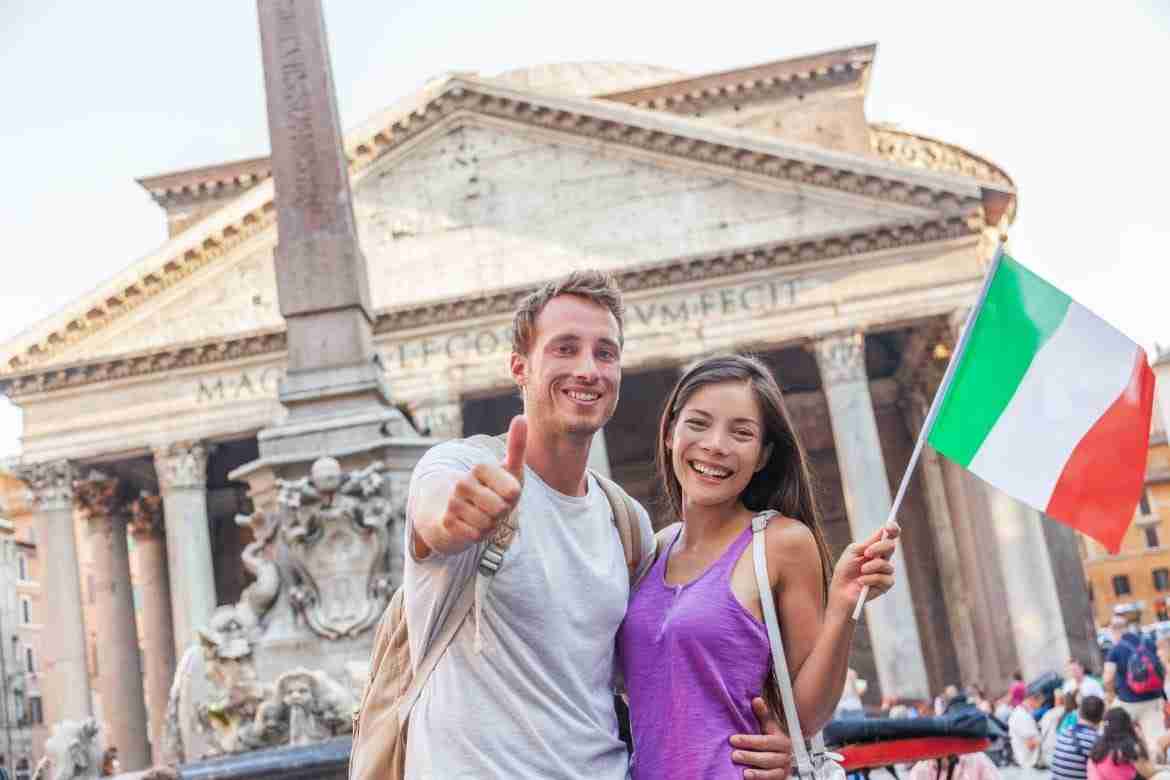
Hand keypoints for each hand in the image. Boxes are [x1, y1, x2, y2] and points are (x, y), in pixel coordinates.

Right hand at [435, 416, 525, 551]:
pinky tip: (472, 526)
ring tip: (483, 515)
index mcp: (480, 467)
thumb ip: (516, 446)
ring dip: (491, 524)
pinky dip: (479, 535)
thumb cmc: (493, 489)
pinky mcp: (446, 522)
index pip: (512, 491)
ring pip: (488, 524)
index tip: (504, 491)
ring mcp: (452, 502)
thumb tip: (521, 417)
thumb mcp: (509, 471)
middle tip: (494, 506)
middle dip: (503, 512)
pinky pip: (476, 536)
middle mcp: (462, 482)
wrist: (459, 512)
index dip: (513, 496)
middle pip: (501, 509)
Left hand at [729, 697, 792, 778]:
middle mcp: (785, 756)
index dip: (749, 741)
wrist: (785, 755)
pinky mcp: (782, 778)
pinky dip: (762, 779)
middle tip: (734, 755)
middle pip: (767, 758)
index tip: (733, 739)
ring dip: (756, 772)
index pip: (765, 741)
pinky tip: (749, 778)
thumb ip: (763, 714)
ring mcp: (784, 768)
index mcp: (783, 741)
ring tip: (743, 771)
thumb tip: (756, 700)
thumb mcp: (769, 726)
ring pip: (771, 772)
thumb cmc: (773, 739)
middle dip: (750, 757)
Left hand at [828, 521, 898, 614]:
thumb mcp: (853, 552)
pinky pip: (884, 578)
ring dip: (871, 567)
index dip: (893, 529)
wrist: (840, 590)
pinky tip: (861, 582)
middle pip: (891, 546)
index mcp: (875, 548)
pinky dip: (871, 579)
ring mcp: (885, 572)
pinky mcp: (885, 585)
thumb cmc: (845, 570)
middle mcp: (883, 558)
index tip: (889, 526)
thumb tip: (881, 531)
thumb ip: (867, 543)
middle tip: (867, 552)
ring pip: (886, 564)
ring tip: (861, 571)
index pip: (889, 536)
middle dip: (879, 548)